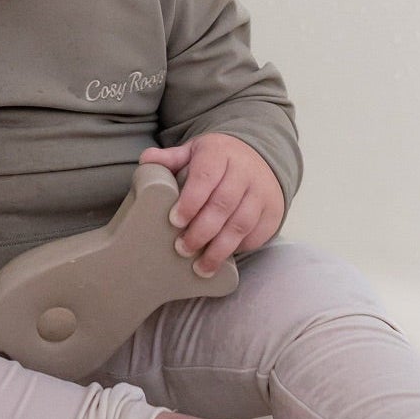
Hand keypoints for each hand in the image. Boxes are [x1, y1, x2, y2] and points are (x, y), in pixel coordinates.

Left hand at [137, 132, 284, 277]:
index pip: (206, 177)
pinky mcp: (272, 212)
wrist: (260, 157)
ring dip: (219, 249)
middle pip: (223, 205)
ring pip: (241, 224)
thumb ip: (171, 158)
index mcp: (220, 154)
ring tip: (200, 267)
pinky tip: (221, 258)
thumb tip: (147, 161)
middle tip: (181, 248)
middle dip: (201, 231)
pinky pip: (256, 234)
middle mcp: (245, 172)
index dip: (190, 201)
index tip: (174, 221)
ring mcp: (261, 192)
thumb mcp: (195, 152)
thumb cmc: (219, 159)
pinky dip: (238, 249)